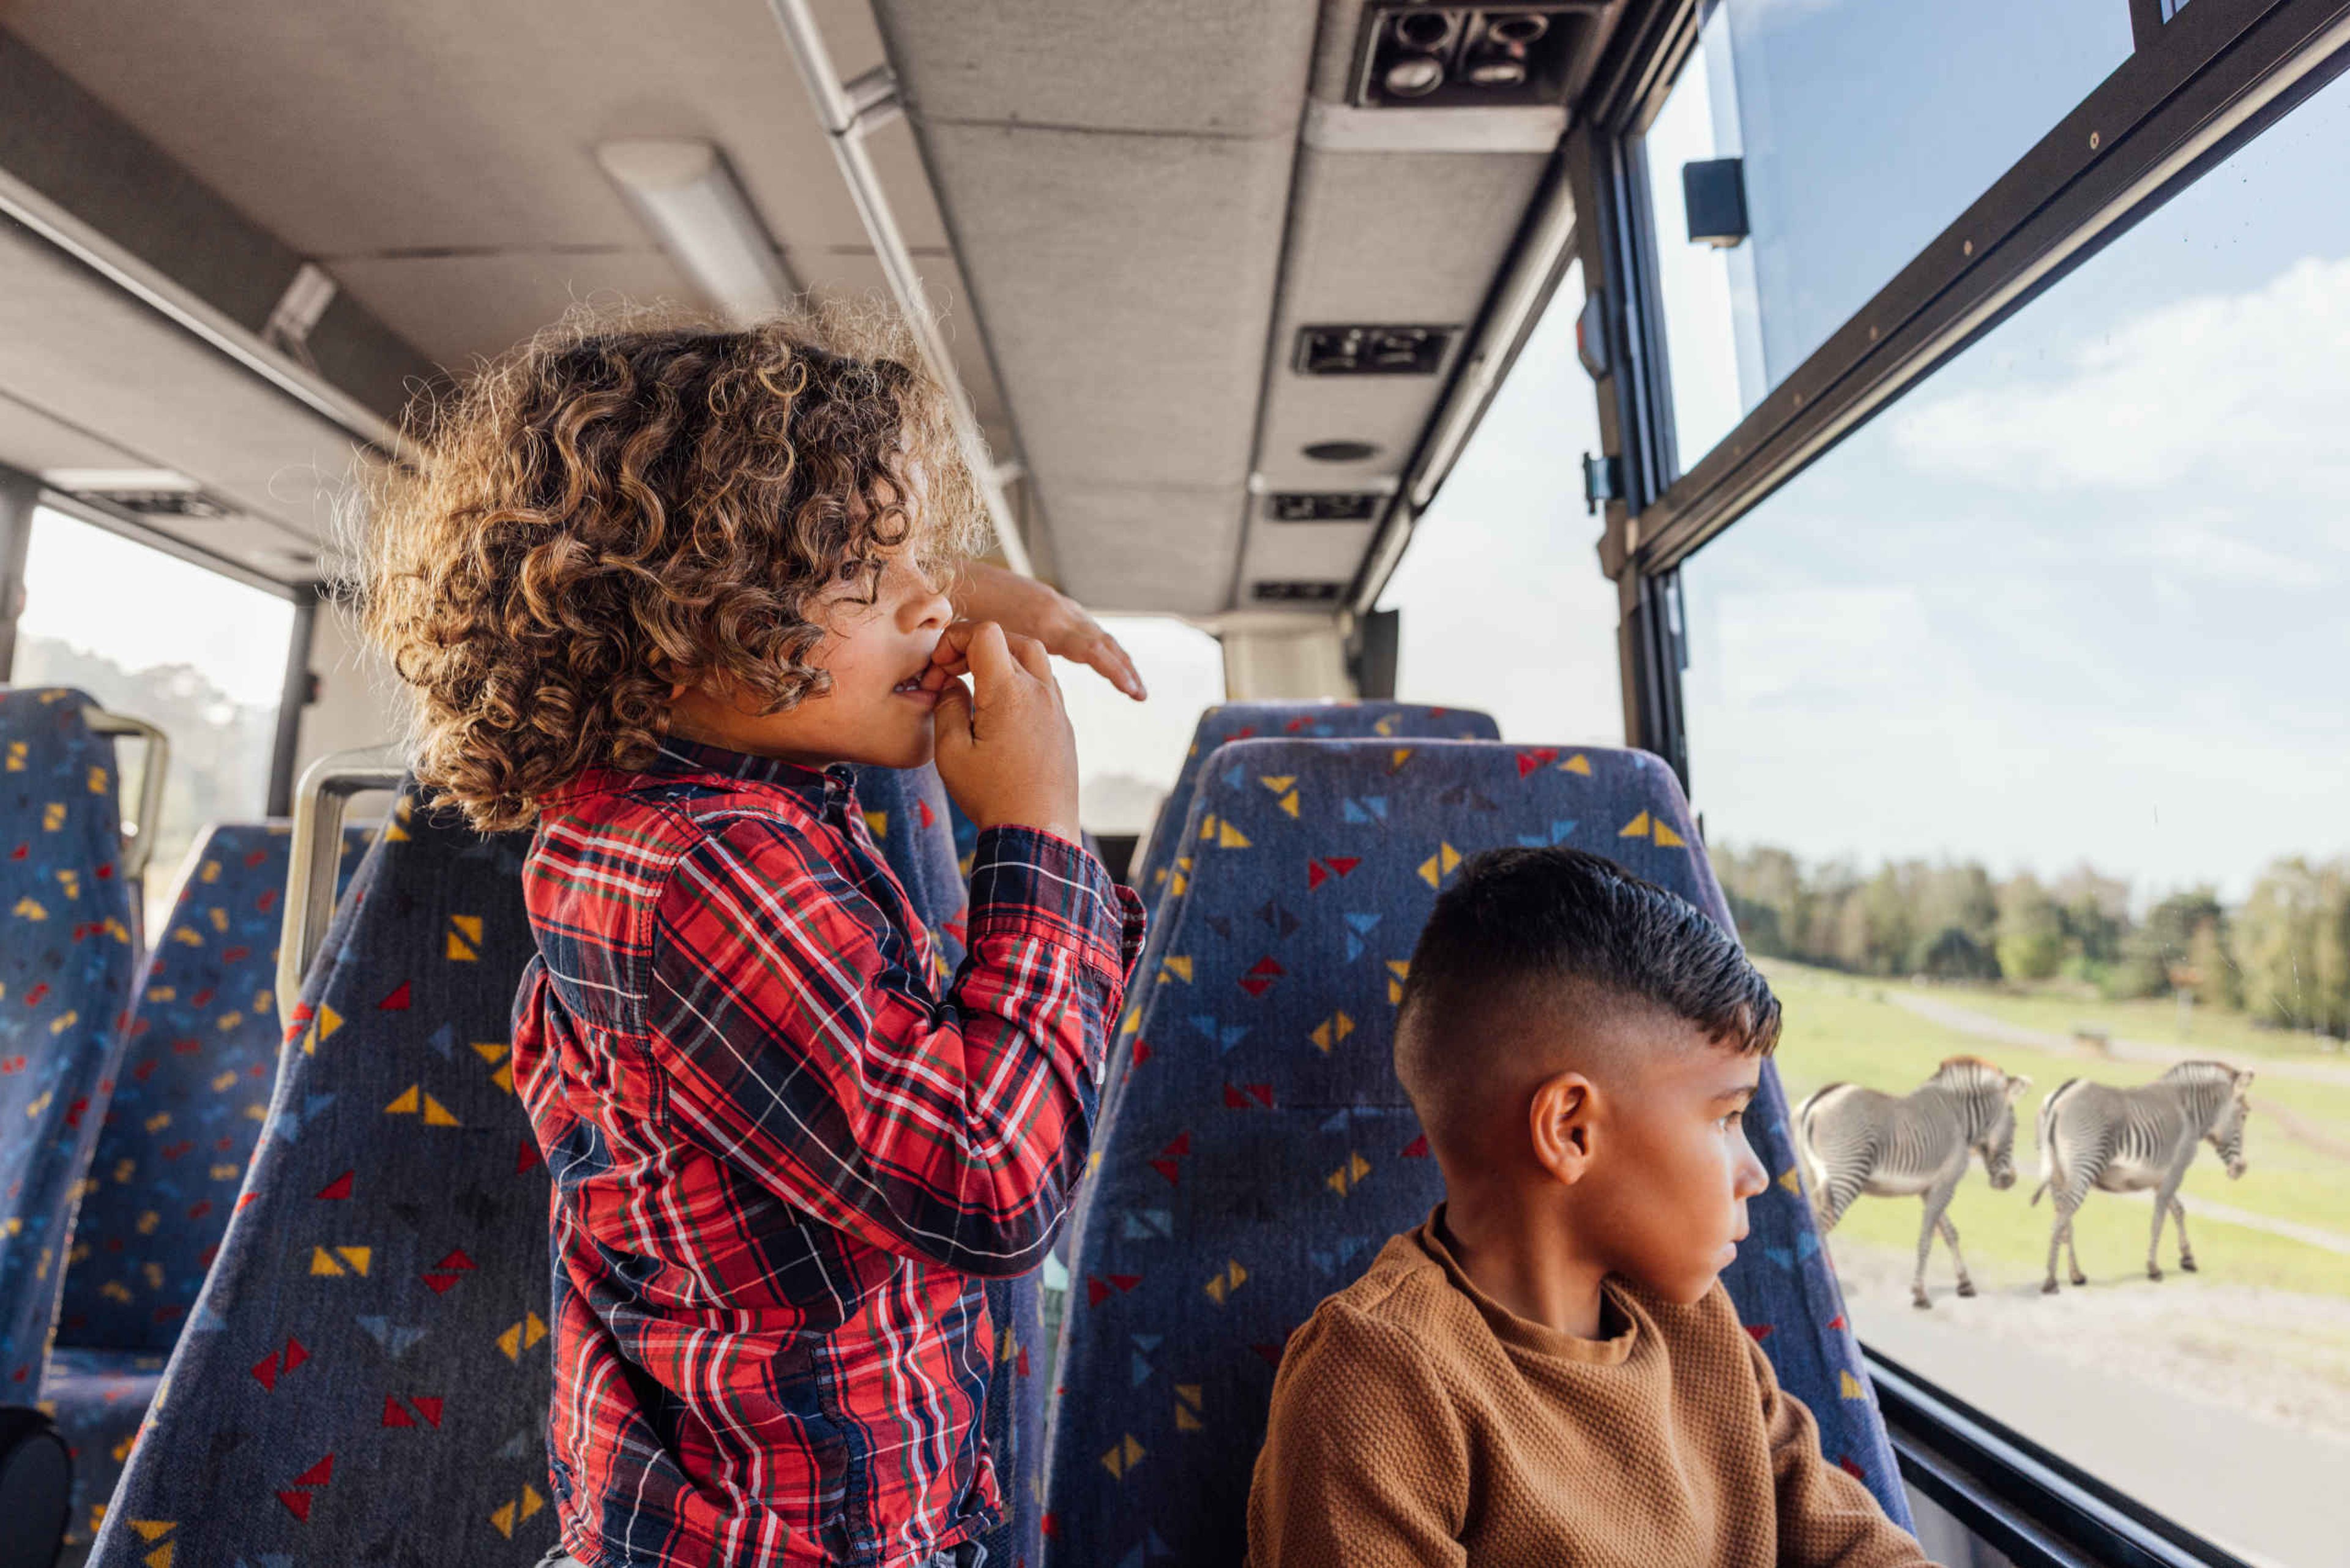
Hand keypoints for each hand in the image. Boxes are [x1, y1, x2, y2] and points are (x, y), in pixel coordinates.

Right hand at [927, 621, 1082, 843]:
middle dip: (977, 647)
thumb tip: (953, 684)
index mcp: (1009, 691)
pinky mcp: (1064, 727)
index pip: (986, 633)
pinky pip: (1046, 687)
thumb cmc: (991, 795)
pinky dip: (1022, 683)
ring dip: (1003, 662)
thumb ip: (948, 706)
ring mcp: (1057, 709)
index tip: (940, 667)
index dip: (956, 638)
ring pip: (1035, 660)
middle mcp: (1040, 692)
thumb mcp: (951, 752)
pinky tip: (1001, 712)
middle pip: (1012, 640)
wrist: (1038, 832)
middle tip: (953, 674)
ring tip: (977, 689)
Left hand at [953, 562, 1146, 700]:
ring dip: (1115, 658)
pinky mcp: (1051, 603)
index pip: (1090, 646)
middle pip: (1101, 640)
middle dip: (1123, 668)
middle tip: (1141, 694)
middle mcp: (1056, 609)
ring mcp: (1056, 604)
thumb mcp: (972, 635)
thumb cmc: (959, 609)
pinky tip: (1106, 662)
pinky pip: (1083, 627)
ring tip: (1131, 685)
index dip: (1112, 669)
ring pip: (1095, 633)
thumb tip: (994, 687)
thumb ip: (985, 657)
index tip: (1131, 690)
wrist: (953, 573)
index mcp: (1042, 619)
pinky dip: (1099, 647)